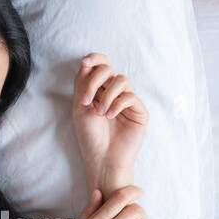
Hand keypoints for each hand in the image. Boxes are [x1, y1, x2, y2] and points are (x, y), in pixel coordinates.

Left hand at [72, 53, 148, 191]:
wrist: (102, 159)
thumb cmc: (90, 136)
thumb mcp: (80, 107)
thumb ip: (83, 84)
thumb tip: (87, 61)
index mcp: (99, 90)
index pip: (101, 65)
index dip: (95, 59)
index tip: (85, 63)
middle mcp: (114, 93)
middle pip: (108, 69)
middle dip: (95, 81)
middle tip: (87, 101)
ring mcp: (127, 101)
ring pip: (121, 80)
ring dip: (107, 95)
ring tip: (100, 113)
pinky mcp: (139, 111)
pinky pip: (130, 96)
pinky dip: (117, 104)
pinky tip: (110, 116)